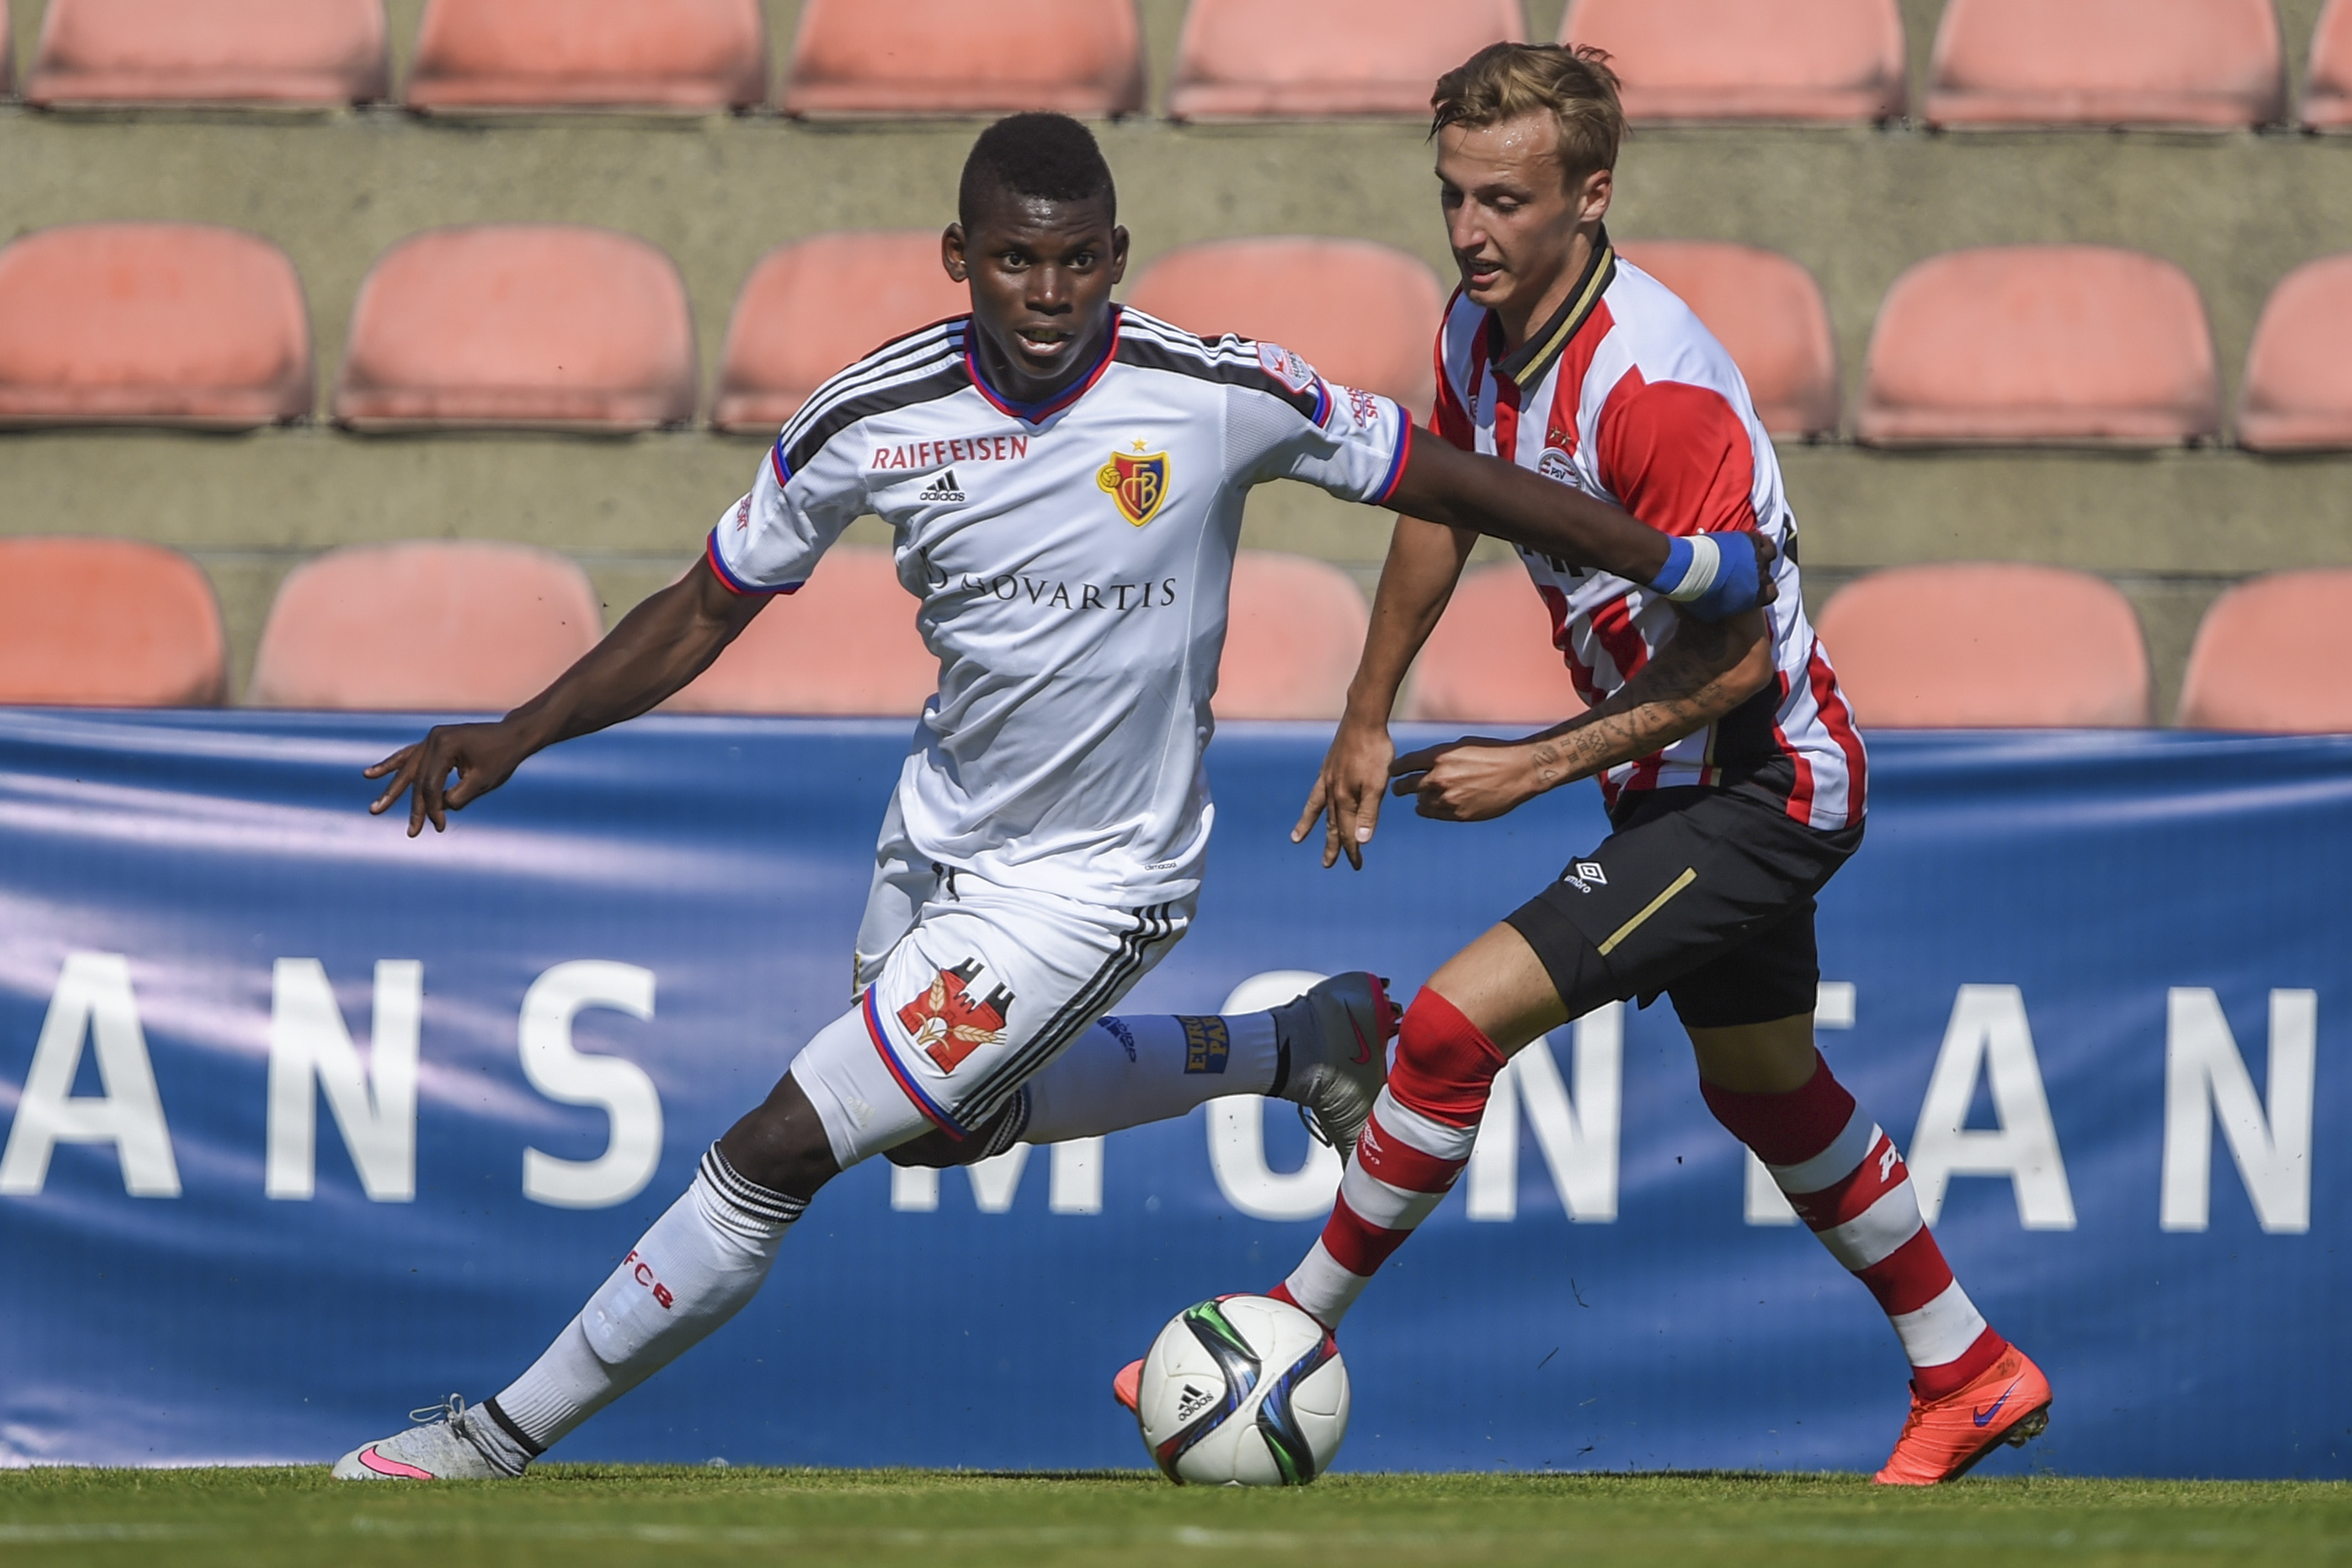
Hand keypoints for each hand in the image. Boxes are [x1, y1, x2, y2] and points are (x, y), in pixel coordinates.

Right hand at [364, 720, 534, 835]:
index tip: (439, 826)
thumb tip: (437, 807)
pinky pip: (409, 757)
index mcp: (445, 744)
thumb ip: (458, 797)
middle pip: (417, 778)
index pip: (431, 784)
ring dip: (392, 790)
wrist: (513, 735)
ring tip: (375, 808)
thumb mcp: (483, 781)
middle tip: (409, 832)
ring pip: (409, 769)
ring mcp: (432, 738)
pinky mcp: (434, 741)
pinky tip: (371, 774)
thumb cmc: (502, 758)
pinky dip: (392, 766)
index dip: (433, 808)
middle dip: (413, 807)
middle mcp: (434, 738)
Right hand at [1291, 718, 1394, 868]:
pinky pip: (1316, 793)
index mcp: (1345, 798)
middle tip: (1327, 865)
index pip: (1347, 832)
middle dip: (1332, 846)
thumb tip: (1361, 841)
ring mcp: (1327, 780)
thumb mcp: (1377, 784)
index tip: (1356, 865)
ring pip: (1319, 810)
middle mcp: (1332, 792)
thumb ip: (1369, 812)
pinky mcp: (1327, 768)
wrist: (1363, 719)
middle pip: (1332, 825)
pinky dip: (1312, 804)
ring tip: (1297, 839)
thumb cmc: (1375, 751)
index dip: (1352, 850)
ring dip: (1310, 827)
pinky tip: (1313, 805)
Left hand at [1389, 736, 1547, 821]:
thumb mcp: (1461, 745)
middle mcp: (1440, 778)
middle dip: (1400, 787)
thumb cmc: (1492, 753)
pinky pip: (1435, 814)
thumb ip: (1438, 756)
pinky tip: (1431, 806)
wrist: (1519, 771)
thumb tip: (1419, 764)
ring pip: (1420, 803)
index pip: (1403, 765)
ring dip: (1419, 799)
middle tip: (1398, 788)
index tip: (1393, 772)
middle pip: (1405, 787)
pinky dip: (1430, 810)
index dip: (1395, 770)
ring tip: (1421, 797)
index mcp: (1439, 757)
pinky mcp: (1459, 814)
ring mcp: (1449, 799)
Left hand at [1673, 531, 1780, 619]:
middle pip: (1767, 573)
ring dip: (1763, 552)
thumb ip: (1725, 610)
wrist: (1692, 569)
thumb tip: (1721, 612)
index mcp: (1756, 595)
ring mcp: (1757, 556)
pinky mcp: (1749, 540)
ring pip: (1770, 552)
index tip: (1754, 587)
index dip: (1764, 590)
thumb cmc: (1699, 594)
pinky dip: (1755, 539)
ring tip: (1752, 551)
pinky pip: (1760, 538)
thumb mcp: (1711, 612)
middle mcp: (1761, 575)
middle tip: (1746, 568)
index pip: (1771, 593)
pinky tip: (1746, 540)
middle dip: (1759, 572)